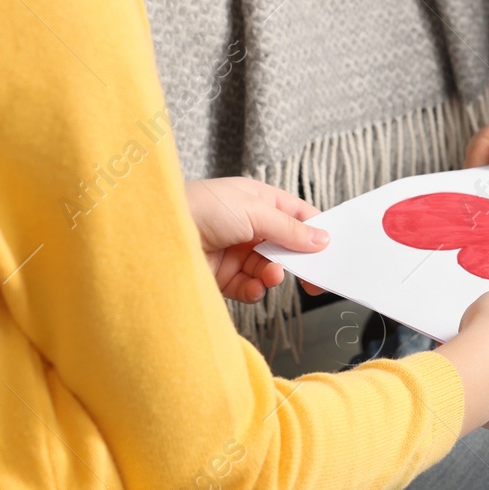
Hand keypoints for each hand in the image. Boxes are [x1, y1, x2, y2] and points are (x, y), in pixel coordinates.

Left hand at [185, 177, 327, 302]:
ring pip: (269, 268)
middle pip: (285, 245)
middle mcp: (247, 225)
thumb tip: (322, 239)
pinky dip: (255, 289)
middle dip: (299, 260)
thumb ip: (291, 229)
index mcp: (257, 200)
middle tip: (315, 279)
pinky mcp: (222, 276)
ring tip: (272, 275)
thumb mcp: (255, 210)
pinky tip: (254, 286)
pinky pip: (249, 286)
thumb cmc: (200, 207)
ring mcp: (234, 251)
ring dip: (274, 274)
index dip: (315, 231)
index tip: (331, 249)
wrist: (156, 233)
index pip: (296, 215)